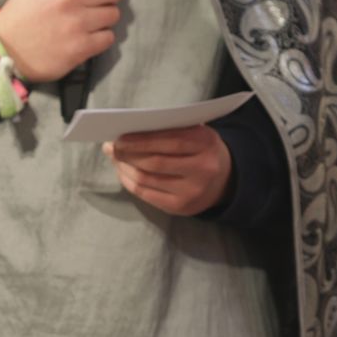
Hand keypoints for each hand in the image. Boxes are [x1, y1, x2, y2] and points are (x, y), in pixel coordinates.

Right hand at [0, 0, 126, 82]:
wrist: (2, 49)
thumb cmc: (24, 13)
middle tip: (96, 3)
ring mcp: (76, 22)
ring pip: (114, 14)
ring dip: (103, 19)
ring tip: (85, 23)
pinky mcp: (80, 47)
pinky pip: (108, 38)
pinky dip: (100, 39)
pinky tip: (83, 38)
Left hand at [104, 126, 232, 215]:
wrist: (225, 180)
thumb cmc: (201, 150)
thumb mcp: (196, 133)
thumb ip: (170, 129)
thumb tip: (130, 133)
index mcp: (206, 143)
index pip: (169, 141)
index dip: (140, 140)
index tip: (119, 138)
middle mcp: (202, 169)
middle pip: (155, 162)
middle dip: (128, 154)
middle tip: (112, 147)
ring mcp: (192, 191)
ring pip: (147, 179)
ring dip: (125, 168)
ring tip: (116, 158)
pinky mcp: (181, 207)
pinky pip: (147, 194)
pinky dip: (130, 182)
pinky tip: (124, 172)